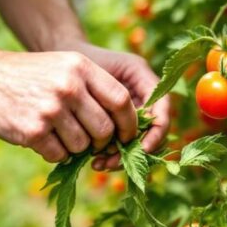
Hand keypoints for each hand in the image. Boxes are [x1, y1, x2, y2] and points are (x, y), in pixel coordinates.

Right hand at [0, 49, 137, 161]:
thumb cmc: (27, 74)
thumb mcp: (63, 65)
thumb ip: (92, 88)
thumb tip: (121, 125)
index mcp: (81, 68)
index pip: (121, 100)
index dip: (129, 122)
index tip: (126, 134)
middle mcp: (69, 86)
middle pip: (105, 129)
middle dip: (101, 142)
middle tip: (89, 141)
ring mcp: (51, 109)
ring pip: (82, 145)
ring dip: (74, 148)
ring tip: (57, 134)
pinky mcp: (32, 130)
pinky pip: (58, 155)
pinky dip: (53, 153)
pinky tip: (40, 138)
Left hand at [57, 41, 170, 169]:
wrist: (64, 62)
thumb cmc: (82, 63)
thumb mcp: (101, 74)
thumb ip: (118, 97)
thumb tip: (130, 132)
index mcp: (145, 81)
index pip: (162, 111)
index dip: (157, 132)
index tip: (143, 148)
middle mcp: (143, 99)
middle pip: (152, 133)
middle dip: (136, 151)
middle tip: (113, 162)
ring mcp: (131, 113)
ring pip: (137, 144)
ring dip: (122, 158)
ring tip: (100, 163)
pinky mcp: (116, 126)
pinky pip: (120, 146)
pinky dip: (111, 156)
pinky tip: (95, 161)